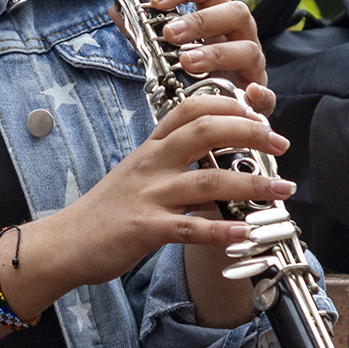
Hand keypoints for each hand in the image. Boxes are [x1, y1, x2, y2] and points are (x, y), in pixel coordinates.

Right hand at [42, 94, 293, 287]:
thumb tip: (213, 159)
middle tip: (280, 144)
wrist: (66, 242)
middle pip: (205, 132)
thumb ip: (171, 162)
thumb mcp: (137, 174)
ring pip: (207, 181)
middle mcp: (152, 164)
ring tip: (281, 190)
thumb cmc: (106, 211)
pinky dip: (222, 230)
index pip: (191, 109)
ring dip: (250, 184)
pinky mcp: (146, 228)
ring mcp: (149, 195)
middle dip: (250, 134)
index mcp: (152, 148)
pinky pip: (190, 227)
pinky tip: (245, 232)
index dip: (229, 105)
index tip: (258, 115)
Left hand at [147, 0, 274, 113]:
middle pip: (236, 12)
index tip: (156, 1)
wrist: (220, 108)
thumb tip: (115, 11)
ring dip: (217, 54)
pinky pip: (267, 94)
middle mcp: (240, 37)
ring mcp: (253, 66)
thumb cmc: (195, 73)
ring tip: (187, 63)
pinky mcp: (259, 97)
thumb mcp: (167, 50)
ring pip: (249, 50)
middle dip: (201, 21)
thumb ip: (145, 32)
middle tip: (170, 34)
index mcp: (219, 18)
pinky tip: (246, 95)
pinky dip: (260, 95)